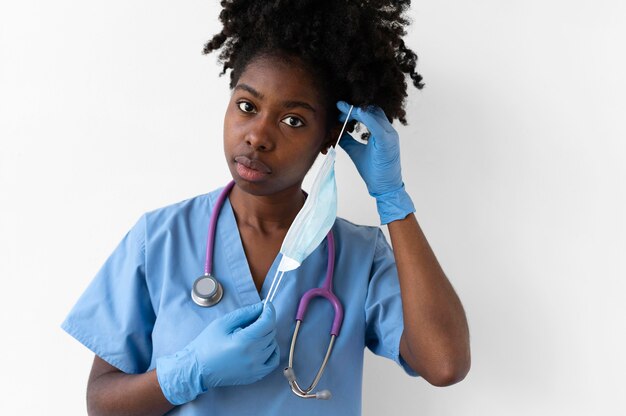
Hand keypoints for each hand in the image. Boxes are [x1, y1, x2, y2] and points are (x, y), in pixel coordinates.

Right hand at [156, 302, 279, 404]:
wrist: (197, 369)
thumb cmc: (207, 344)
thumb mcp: (223, 322)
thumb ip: (245, 313)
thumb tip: (262, 307)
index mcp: (245, 341)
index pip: (268, 322)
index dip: (269, 311)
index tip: (266, 305)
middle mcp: (253, 356)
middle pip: (271, 332)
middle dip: (265, 321)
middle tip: (254, 319)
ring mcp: (256, 368)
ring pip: (273, 345)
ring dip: (267, 336)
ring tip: (252, 333)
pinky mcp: (255, 376)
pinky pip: (273, 361)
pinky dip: (272, 351)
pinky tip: (262, 346)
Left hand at [337, 101, 414, 223]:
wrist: (384, 187)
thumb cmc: (374, 171)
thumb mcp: (356, 152)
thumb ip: (348, 141)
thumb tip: (337, 132)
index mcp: (382, 131)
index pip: (369, 112)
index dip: (354, 109)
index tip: (340, 109)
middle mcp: (387, 130)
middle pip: (372, 110)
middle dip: (354, 107)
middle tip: (339, 109)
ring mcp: (389, 135)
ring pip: (374, 113)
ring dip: (357, 110)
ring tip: (342, 110)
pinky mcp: (387, 142)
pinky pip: (377, 125)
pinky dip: (366, 117)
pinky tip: (355, 113)